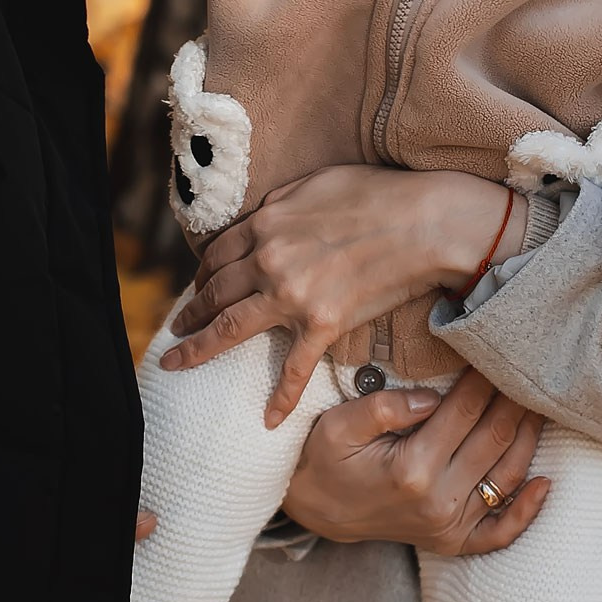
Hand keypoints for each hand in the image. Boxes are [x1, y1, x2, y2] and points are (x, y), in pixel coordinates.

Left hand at [162, 168, 517, 421]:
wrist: (427, 222)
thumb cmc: (378, 194)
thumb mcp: (316, 181)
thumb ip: (281, 202)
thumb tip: (263, 217)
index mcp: (265, 223)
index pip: (217, 253)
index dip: (202, 273)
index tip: (197, 287)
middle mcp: (268, 260)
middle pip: (213, 291)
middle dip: (188, 311)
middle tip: (175, 327)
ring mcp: (292, 295)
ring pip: (230, 328)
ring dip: (199, 348)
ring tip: (178, 362)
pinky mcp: (323, 323)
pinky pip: (293, 367)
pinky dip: (280, 396)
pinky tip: (268, 420)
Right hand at [283, 367, 550, 557]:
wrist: (316, 510)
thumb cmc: (326, 460)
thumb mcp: (339, 424)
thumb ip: (386, 407)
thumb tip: (434, 396)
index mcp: (412, 470)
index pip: (465, 411)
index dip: (486, 377)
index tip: (498, 350)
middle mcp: (438, 501)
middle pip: (495, 437)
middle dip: (515, 398)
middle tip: (529, 366)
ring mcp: (449, 526)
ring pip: (507, 475)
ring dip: (531, 437)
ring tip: (541, 403)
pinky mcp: (452, 540)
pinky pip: (500, 531)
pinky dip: (527, 511)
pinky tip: (545, 483)